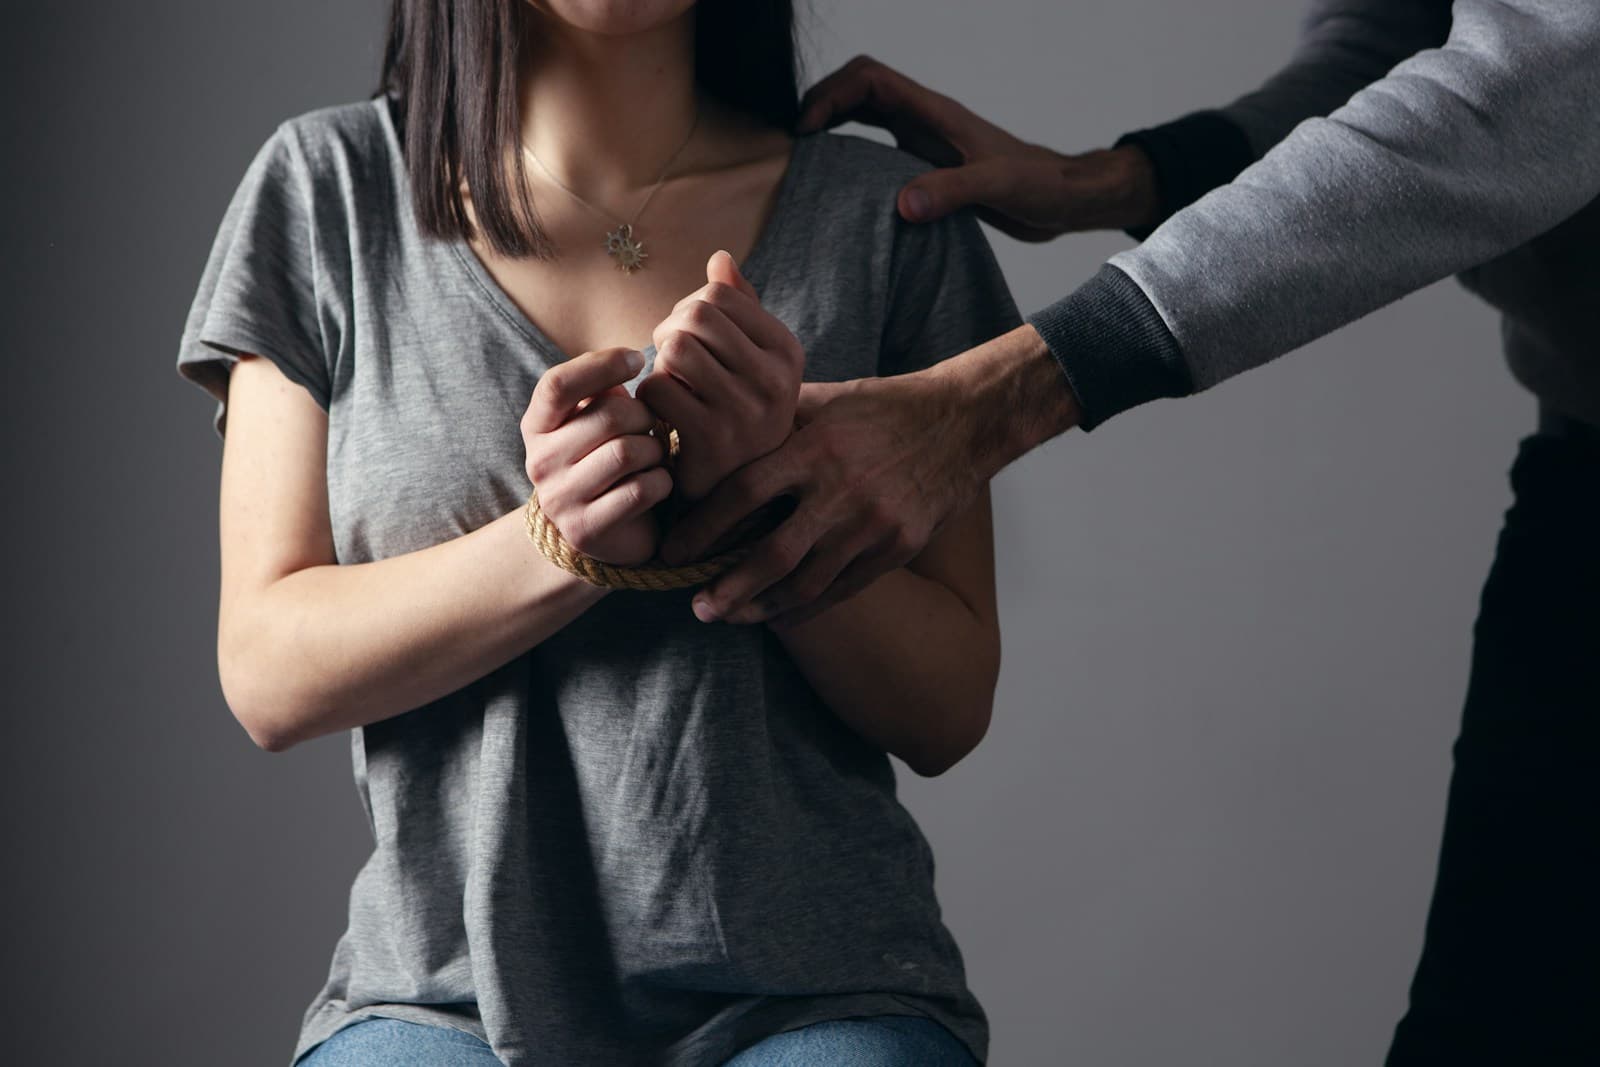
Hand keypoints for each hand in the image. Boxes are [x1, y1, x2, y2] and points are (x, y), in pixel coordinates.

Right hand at [521, 347, 673, 564]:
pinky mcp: (587, 529)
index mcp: (537, 426)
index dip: (601, 364)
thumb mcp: (598, 419)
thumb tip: (628, 360)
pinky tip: (659, 482)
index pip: (557, 385)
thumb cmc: (607, 459)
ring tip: (655, 455)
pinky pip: (641, 489)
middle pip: (607, 416)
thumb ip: (604, 390)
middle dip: (645, 416)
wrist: (606, 532)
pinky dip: (662, 481)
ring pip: (626, 452)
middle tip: (654, 426)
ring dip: (655, 450)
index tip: (638, 360)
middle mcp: (540, 462)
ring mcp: (560, 499)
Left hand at [638, 251, 804, 499]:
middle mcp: (775, 380)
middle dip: (669, 331)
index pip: (719, 295)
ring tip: (670, 384)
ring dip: (659, 364)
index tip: (688, 334)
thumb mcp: (754, 361)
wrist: (739, 492)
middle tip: (669, 358)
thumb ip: (740, 308)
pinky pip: (658, 388)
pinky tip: (663, 412)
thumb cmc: (740, 412)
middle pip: (695, 317)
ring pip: (675, 349)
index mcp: (787, 352)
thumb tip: (720, 258)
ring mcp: (746, 411)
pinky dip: (649, 396)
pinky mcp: (712, 440)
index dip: (689, 307)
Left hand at [658, 372, 972, 624]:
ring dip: (762, 606)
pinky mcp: (897, 548)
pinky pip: (843, 589)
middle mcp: (841, 491)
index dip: (702, 528)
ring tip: (731, 616)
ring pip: (806, 582)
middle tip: (696, 607)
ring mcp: (872, 525)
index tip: (673, 551)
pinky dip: (806, 607)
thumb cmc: (886, 406)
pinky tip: (778, 615)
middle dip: (727, 587)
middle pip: (770, 554)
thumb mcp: (829, 398)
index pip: (742, 494)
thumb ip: (776, 417)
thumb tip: (717, 421)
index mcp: (814, 448)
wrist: (964, 420)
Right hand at [798, 55, 1160, 239]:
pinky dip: (849, 152)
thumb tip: (902, 205)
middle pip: (858, 89)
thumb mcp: (999, 189)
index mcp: (935, 114)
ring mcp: (923, 141)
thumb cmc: (1040, 186)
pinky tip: (837, 183)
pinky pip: (875, 148)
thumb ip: (953, 192)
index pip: (872, 81)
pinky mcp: (926, 166)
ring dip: (831, 124)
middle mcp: (924, 121)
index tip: (808, 131)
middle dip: (821, 104)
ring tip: (803, 158)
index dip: (832, 96)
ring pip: (863, 115)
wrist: (1063, 198)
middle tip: (793, 142)